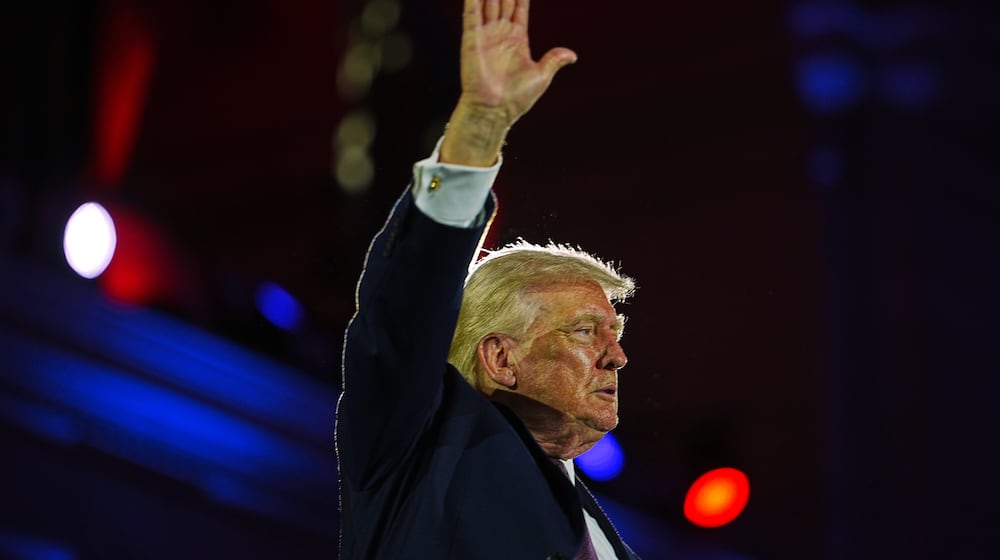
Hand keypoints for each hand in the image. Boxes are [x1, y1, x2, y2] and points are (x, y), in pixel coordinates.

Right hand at [459, 0, 576, 123]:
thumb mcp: (541, 76)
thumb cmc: (516, 98)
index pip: (518, 7)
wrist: (495, 110)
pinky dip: (472, 0)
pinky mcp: (472, 40)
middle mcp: (500, 33)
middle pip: (502, 0)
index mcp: (517, 39)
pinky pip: (471, 14)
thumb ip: (553, 60)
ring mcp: (485, 35)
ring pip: (487, 2)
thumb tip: (572, 55)